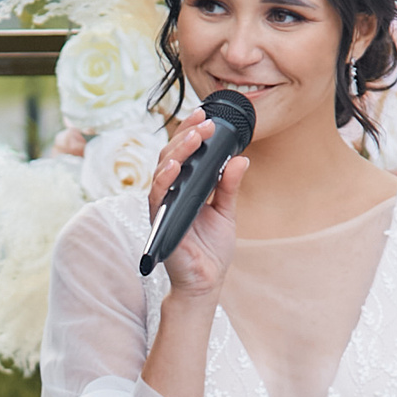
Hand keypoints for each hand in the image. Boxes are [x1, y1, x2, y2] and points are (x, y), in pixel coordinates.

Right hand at [148, 114, 247, 299]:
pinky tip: (176, 166)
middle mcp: (169, 195)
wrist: (205, 282)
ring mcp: (162, 207)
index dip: (191, 132)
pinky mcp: (159, 222)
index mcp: (184, 189)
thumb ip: (229, 186)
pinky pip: (156, 196)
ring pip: (162, 171)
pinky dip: (164, 179)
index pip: (183, 154)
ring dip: (177, 151)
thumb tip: (239, 158)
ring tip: (195, 136)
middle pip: (170, 156)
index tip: (205, 115)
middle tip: (205, 122)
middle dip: (186, 135)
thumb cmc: (210, 249)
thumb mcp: (225, 212)